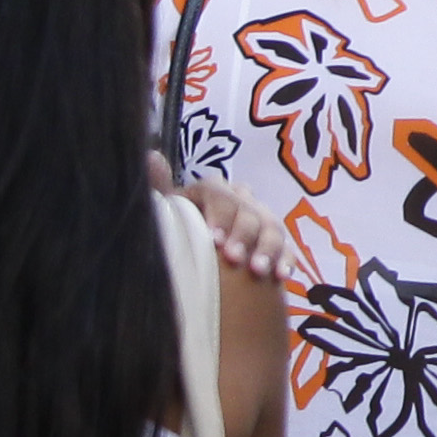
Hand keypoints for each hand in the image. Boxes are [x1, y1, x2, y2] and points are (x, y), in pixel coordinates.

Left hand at [161, 176, 291, 285]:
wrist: (194, 279)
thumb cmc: (176, 242)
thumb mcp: (166, 217)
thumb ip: (160, 190)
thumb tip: (149, 157)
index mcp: (209, 194)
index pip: (217, 191)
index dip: (219, 213)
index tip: (213, 240)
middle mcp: (237, 203)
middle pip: (248, 208)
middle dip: (243, 234)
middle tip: (233, 258)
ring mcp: (260, 224)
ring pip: (271, 226)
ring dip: (266, 248)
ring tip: (257, 271)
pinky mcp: (275, 246)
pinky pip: (286, 248)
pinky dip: (284, 260)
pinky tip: (279, 275)